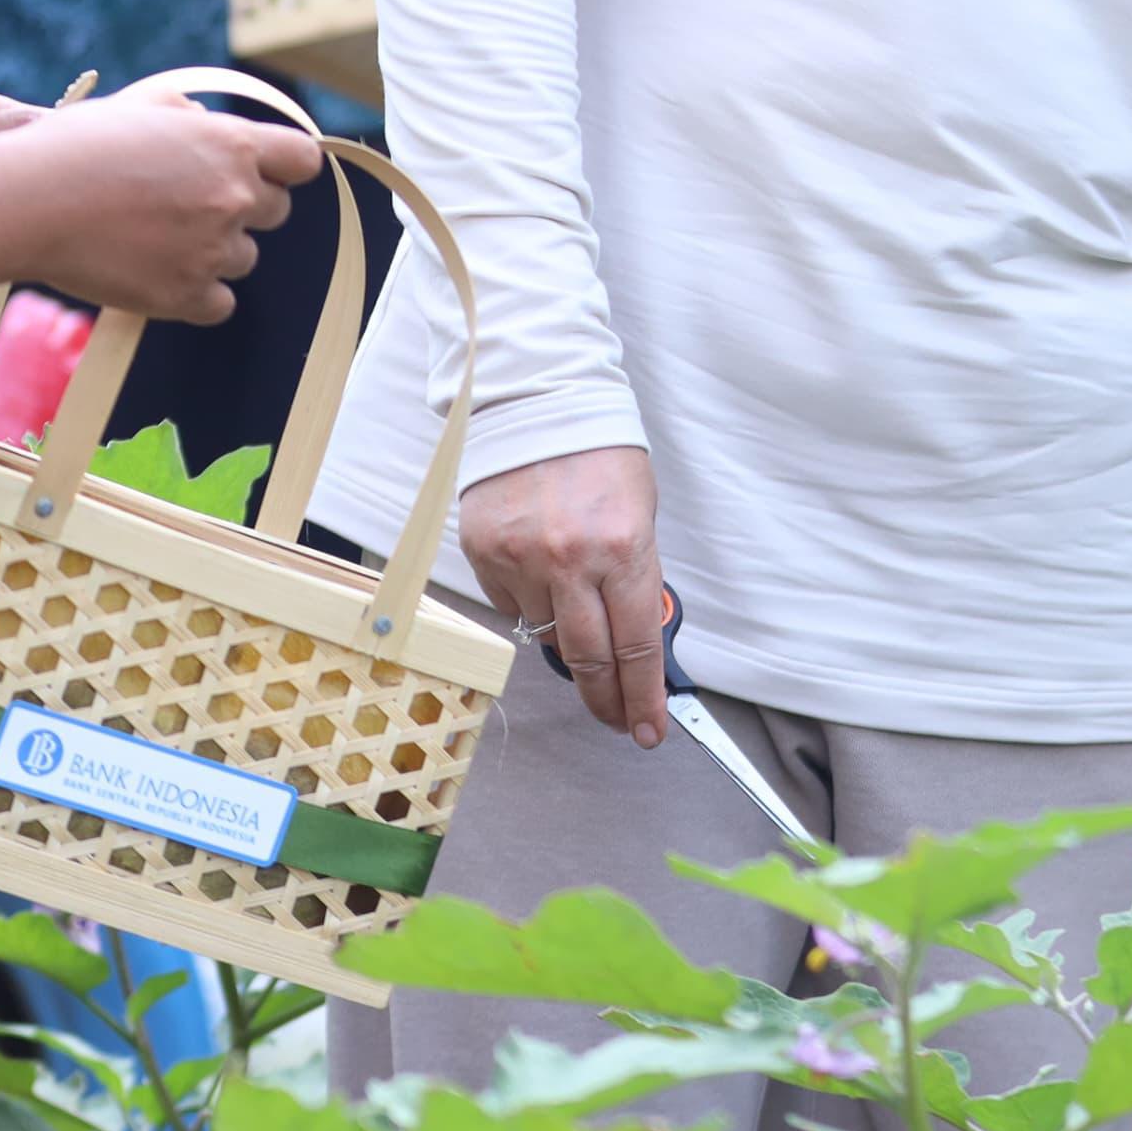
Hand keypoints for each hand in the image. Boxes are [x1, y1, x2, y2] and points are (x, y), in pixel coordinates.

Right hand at [0, 87, 319, 320]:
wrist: (26, 202)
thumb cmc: (74, 146)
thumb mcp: (141, 105)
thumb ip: (190, 114)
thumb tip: (209, 125)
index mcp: (231, 144)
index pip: (303, 160)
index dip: (285, 166)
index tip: (266, 172)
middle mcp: (233, 197)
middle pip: (275, 212)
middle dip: (243, 207)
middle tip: (189, 204)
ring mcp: (212, 250)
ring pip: (244, 258)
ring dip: (214, 251)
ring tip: (157, 236)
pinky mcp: (184, 296)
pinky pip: (219, 304)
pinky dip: (197, 295)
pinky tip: (160, 274)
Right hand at [463, 447, 666, 745]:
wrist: (536, 403)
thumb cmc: (600, 454)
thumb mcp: (641, 512)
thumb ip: (635, 575)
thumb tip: (633, 638)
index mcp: (623, 548)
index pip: (637, 645)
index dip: (643, 696)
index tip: (648, 728)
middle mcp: (571, 561)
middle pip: (590, 660)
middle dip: (608, 700)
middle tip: (619, 721)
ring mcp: (521, 560)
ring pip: (547, 635)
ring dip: (569, 640)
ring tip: (581, 615)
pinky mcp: (483, 554)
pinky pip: (511, 605)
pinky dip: (530, 603)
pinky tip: (541, 576)